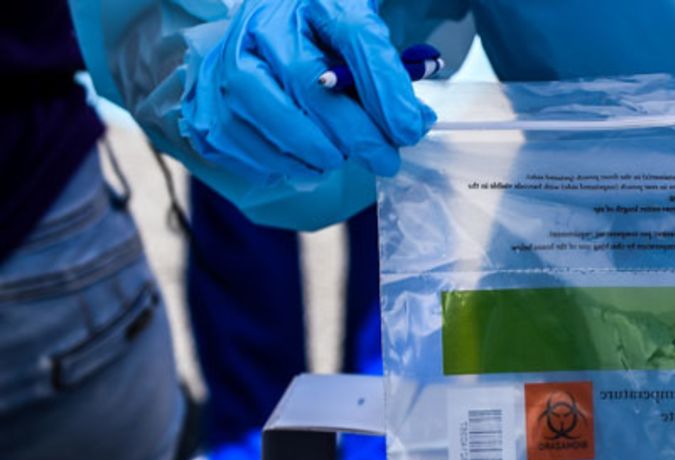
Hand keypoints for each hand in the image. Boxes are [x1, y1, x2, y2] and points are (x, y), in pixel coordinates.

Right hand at [180, 0, 433, 180]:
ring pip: (267, 114)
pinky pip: (237, 142)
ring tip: (338, 159)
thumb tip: (413, 124)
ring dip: (312, 151)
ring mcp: (225, 61)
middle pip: (309, 84)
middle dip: (354, 133)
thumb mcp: (357, 43)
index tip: (409, 130)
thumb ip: (387, 75)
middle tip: (384, 160)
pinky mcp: (204, 100)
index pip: (354, 35)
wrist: (257, 43)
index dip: (385, 88)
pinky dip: (277, 163)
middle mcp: (261, 24)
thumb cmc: (317, 43)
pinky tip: (304, 164)